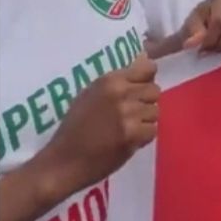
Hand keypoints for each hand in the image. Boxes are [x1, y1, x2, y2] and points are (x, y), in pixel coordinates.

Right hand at [32, 55, 159, 199]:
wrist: (64, 161)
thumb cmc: (74, 128)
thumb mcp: (90, 95)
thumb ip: (119, 81)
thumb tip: (146, 59)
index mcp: (109, 81)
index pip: (148, 68)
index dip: (146, 79)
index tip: (140, 89)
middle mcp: (121, 94)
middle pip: (154, 91)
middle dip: (146, 102)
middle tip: (131, 114)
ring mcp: (128, 115)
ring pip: (155, 111)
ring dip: (145, 120)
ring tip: (127, 128)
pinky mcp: (133, 135)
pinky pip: (152, 130)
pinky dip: (143, 137)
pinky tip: (127, 140)